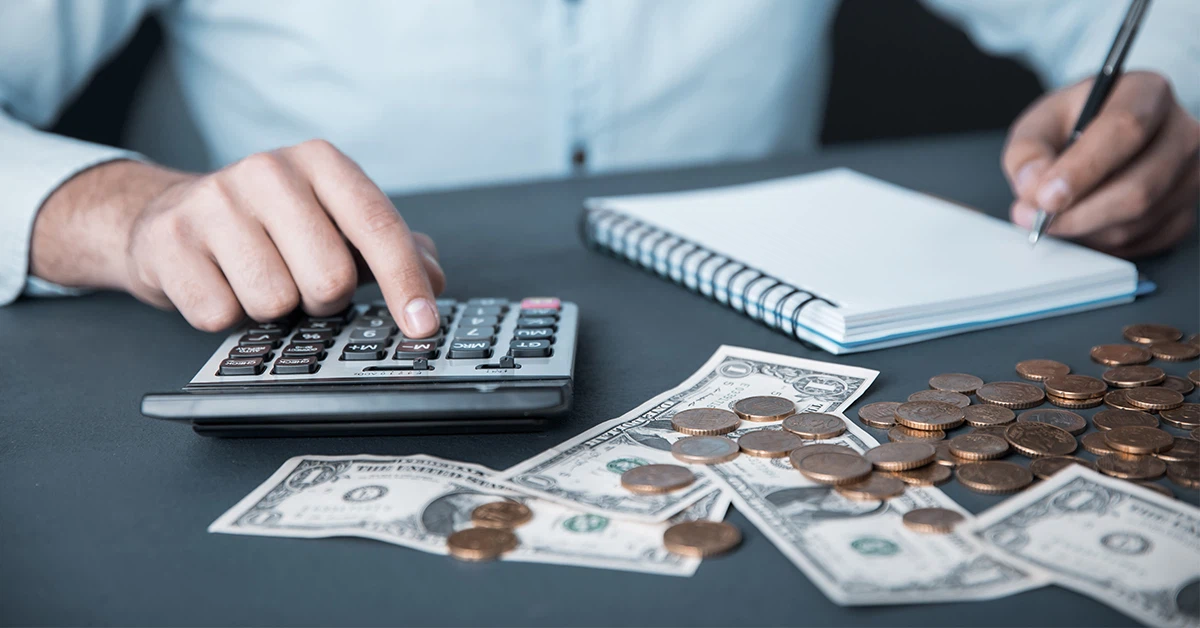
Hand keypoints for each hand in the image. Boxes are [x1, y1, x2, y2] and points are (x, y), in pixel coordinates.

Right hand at [30, 140, 445, 334]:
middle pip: (330, 278)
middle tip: (303, 285)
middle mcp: (268, 171)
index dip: (406, 282)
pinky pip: (220, 315)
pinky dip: (227, 316)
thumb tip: (435, 278)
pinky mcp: (170, 241)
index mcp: (320, 162)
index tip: (423, 326)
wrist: (167, 216)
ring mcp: (213, 202)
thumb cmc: (269, 225)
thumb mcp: (335, 223)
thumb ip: (392, 248)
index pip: (378, 226)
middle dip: (324, 300)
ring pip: (275, 301)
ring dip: (273, 310)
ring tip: (257, 280)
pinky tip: (219, 285)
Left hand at [1002, 71, 1198, 256]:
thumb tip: (1034, 189)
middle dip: (1079, 214)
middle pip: (1139, 187)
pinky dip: (1102, 242)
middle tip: (1035, 219)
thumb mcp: (1039, 125)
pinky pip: (1142, 241)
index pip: (1125, 130)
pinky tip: (1083, 223)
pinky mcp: (1185, 211)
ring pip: (1138, 221)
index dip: (1082, 170)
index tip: (1046, 197)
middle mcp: (1181, 132)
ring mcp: (1191, 174)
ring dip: (1086, 230)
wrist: (1095, 137)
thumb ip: (1027, 153)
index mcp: (1146, 93)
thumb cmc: (1071, 126)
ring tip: (1054, 217)